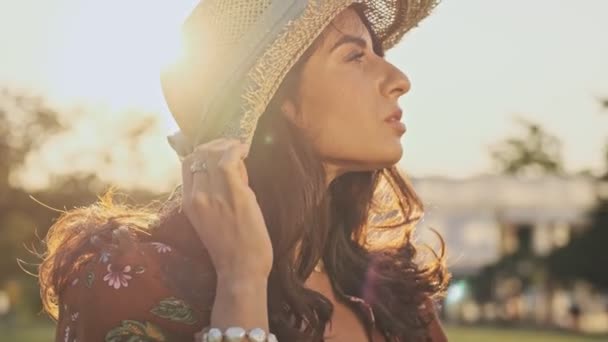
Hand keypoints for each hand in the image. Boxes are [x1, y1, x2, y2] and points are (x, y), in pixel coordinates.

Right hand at [181, 138, 272, 278]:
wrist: (240, 270)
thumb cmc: (232, 248)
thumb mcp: (212, 219)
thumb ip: (216, 193)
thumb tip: (230, 167)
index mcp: (189, 203)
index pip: (188, 164)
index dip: (202, 150)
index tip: (218, 149)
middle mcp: (196, 196)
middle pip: (199, 155)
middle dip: (216, 145)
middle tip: (232, 147)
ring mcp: (214, 195)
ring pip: (213, 154)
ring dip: (228, 145)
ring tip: (240, 149)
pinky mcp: (234, 195)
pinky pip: (229, 161)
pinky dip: (236, 150)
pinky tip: (244, 150)